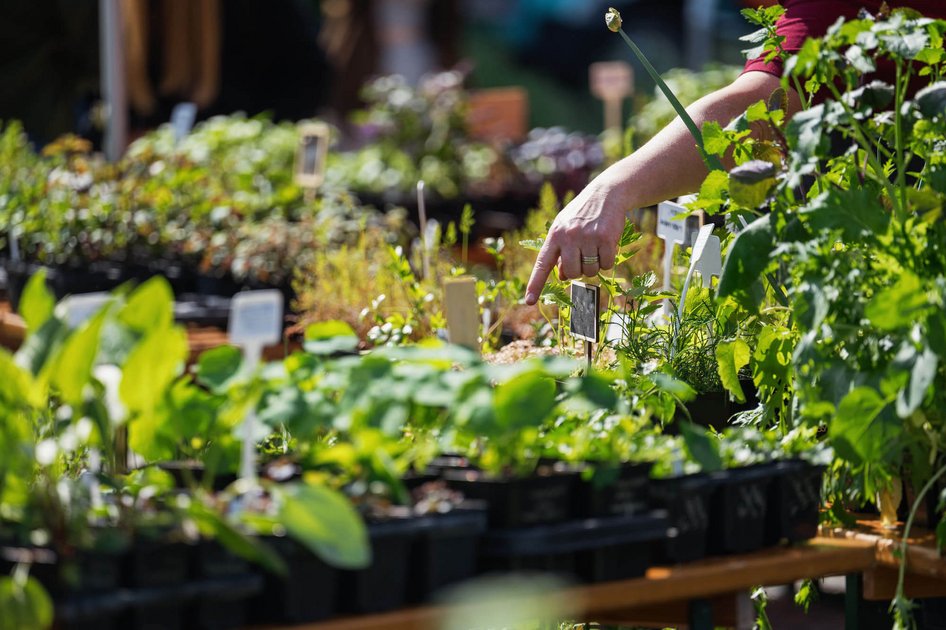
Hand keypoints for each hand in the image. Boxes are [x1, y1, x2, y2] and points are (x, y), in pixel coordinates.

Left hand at [524, 178, 628, 304]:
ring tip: (595, 247)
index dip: (536, 284)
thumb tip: (563, 277)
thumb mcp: (565, 230)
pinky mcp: (605, 238)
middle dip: (579, 271)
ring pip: (590, 272)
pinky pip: (606, 265)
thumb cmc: (582, 216)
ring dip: (595, 266)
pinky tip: (607, 245)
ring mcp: (587, 237)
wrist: (605, 194)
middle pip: (571, 274)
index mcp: (554, 236)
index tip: (529, 301)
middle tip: (584, 256)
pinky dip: (608, 260)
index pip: (542, 264)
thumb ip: (560, 253)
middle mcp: (568, 237)